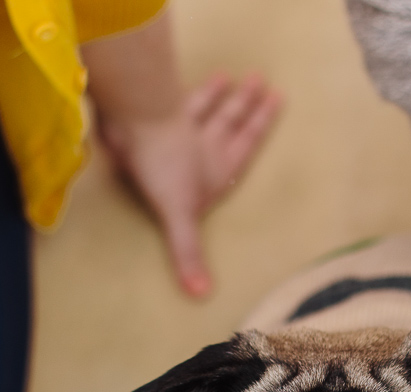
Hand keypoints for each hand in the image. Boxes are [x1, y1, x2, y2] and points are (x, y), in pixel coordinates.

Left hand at [96, 70, 281, 296]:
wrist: (133, 127)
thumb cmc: (163, 169)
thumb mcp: (179, 216)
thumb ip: (189, 252)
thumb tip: (201, 294)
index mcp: (219, 166)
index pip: (246, 143)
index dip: (261, 123)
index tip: (277, 98)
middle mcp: (206, 145)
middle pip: (231, 120)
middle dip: (246, 104)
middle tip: (261, 80)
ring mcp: (182, 125)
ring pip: (206, 107)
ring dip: (219, 93)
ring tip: (230, 77)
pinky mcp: (157, 113)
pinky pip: (177, 98)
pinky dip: (184, 89)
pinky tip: (185, 79)